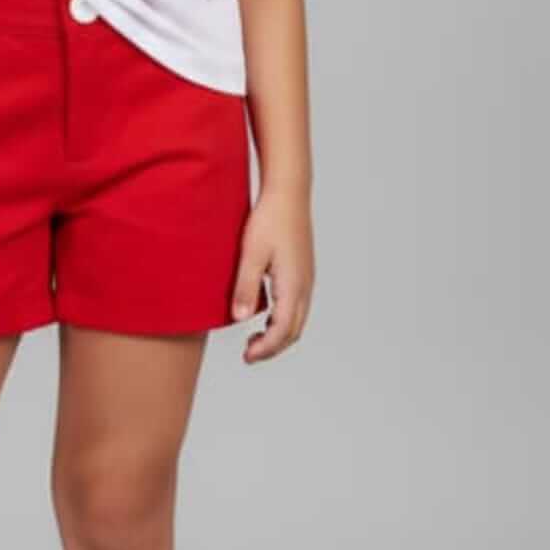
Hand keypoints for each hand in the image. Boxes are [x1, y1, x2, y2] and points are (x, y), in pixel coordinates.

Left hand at [230, 184, 314, 363]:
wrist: (288, 193)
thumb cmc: (269, 220)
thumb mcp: (251, 253)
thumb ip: (245, 287)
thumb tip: (242, 319)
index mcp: (293, 285)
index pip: (282, 331)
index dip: (265, 349)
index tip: (247, 356)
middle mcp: (305, 286)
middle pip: (293, 330)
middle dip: (273, 347)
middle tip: (249, 352)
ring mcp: (307, 279)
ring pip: (297, 319)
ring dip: (279, 334)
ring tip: (255, 337)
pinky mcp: (303, 271)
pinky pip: (297, 306)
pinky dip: (284, 320)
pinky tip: (266, 313)